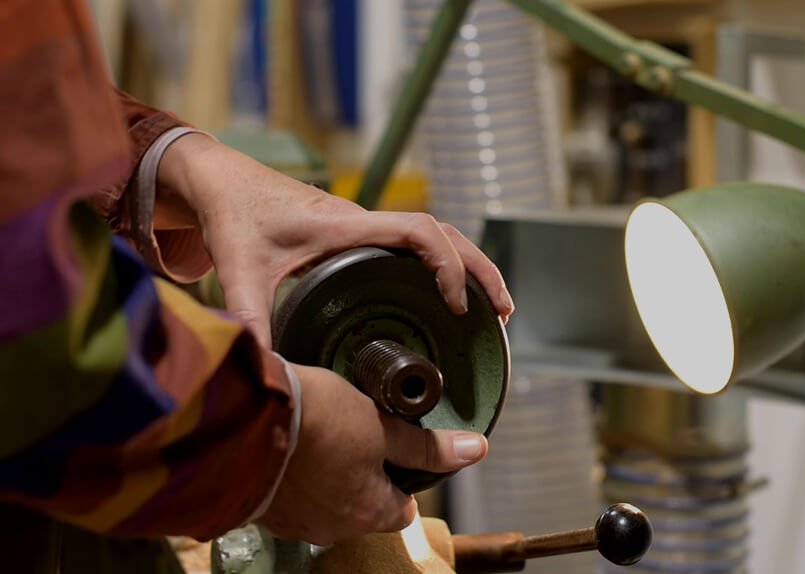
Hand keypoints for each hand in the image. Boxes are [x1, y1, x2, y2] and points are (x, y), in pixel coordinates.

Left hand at [157, 135, 514, 347]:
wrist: (222, 181)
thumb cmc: (234, 214)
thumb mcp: (239, 267)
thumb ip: (248, 314)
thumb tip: (263, 369)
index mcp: (346, 227)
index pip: (418, 231)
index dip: (447, 263)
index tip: (456, 302)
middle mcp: (364, 225)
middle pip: (444, 233)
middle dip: (480, 268)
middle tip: (503, 311)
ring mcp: (365, 230)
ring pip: (436, 238)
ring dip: (469, 266)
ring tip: (493, 309)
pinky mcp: (360, 239)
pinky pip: (416, 247)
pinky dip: (444, 267)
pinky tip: (450, 298)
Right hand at [257, 365, 487, 543]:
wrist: (240, 417)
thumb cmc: (314, 419)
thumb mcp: (380, 424)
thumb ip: (424, 446)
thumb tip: (474, 450)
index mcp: (368, 512)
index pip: (403, 509)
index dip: (404, 477)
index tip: (395, 448)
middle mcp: (332, 527)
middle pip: (364, 504)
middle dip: (363, 471)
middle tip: (356, 431)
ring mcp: (293, 520)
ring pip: (326, 498)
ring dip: (328, 470)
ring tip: (321, 430)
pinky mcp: (262, 506)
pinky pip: (290, 492)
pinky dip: (295, 471)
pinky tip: (293, 441)